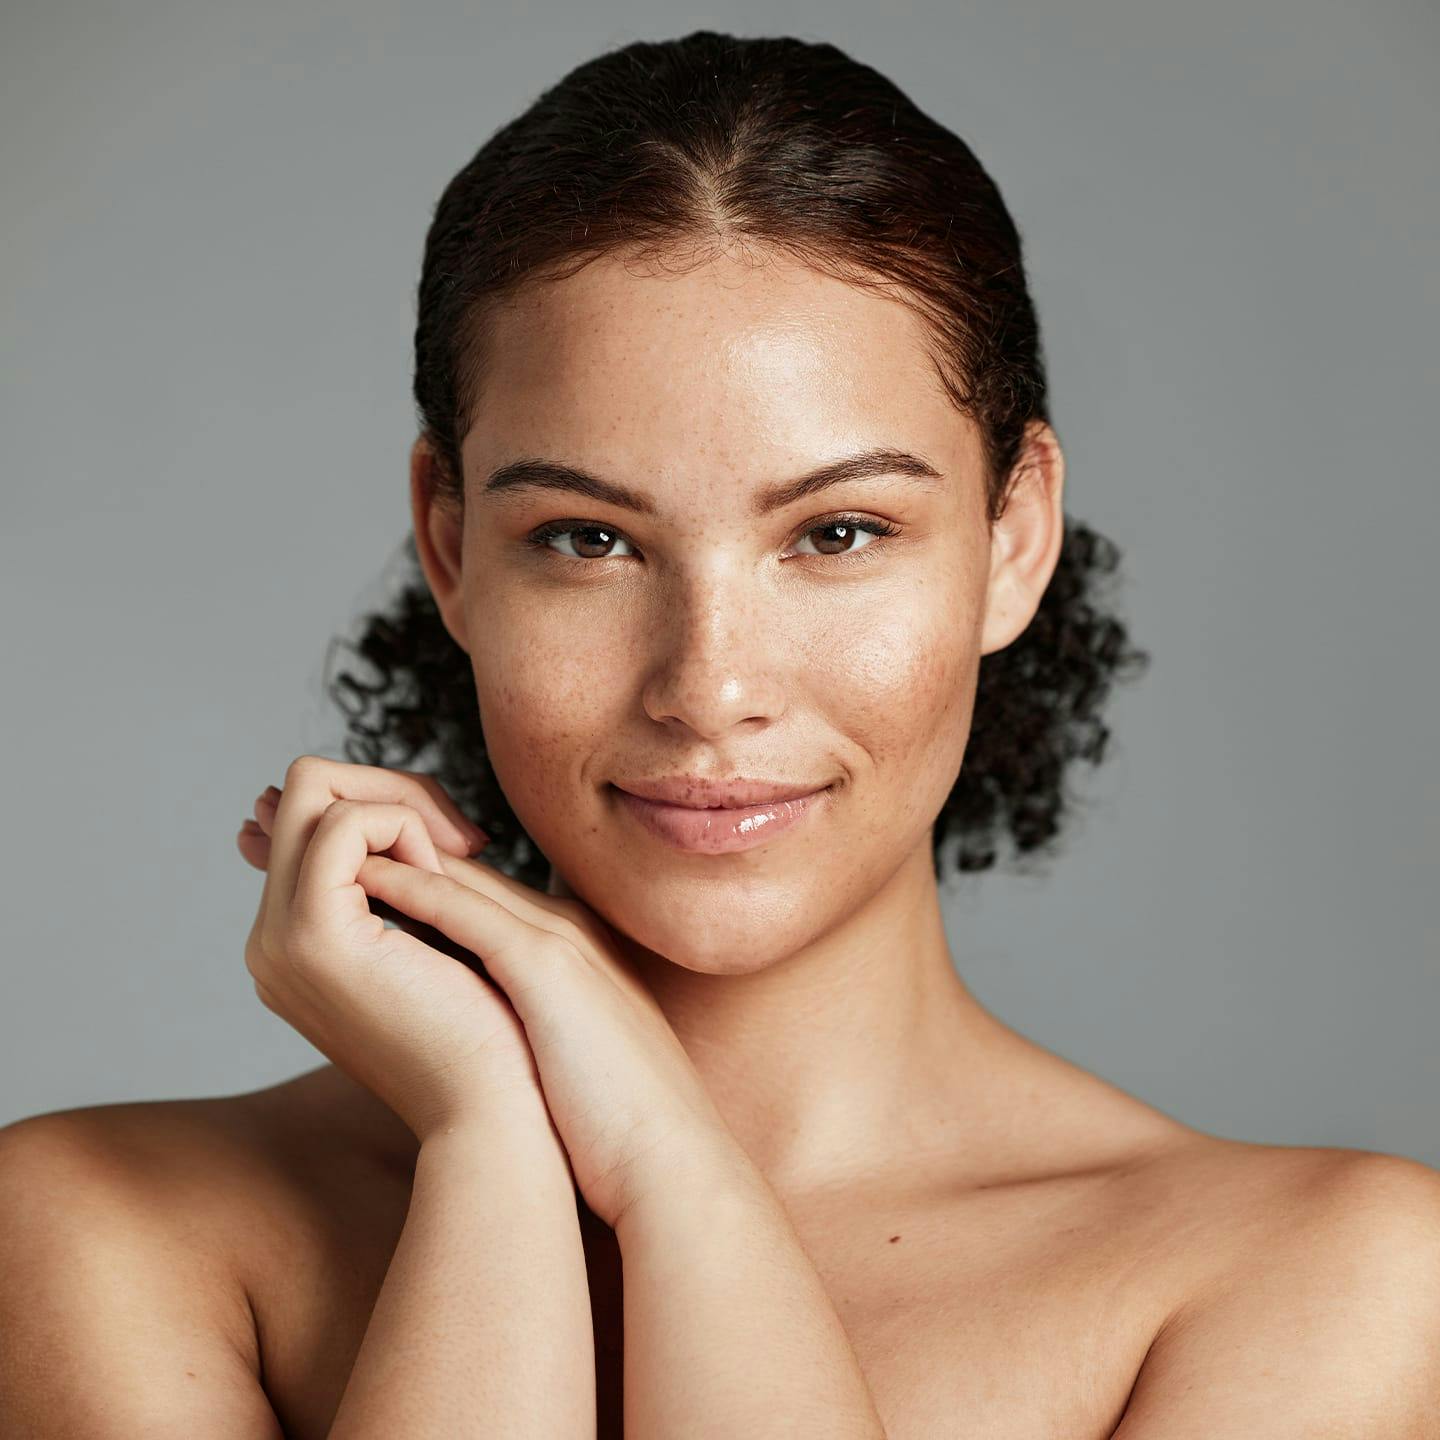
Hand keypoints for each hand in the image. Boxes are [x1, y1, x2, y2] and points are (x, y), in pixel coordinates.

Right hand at [239, 755, 566, 1144]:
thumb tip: (402, 814)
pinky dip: (404, 827)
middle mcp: (271, 938)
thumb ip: (410, 880)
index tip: (461, 849)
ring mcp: (281, 938)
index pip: (312, 819)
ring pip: (315, 788)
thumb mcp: (440, 936)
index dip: (389, 807)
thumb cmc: (491, 1032)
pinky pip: (344, 822)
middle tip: (466, 843)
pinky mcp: (314, 935)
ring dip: (402, 807)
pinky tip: (445, 879)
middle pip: (306, 790)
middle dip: (395, 791)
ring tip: (458, 866)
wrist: (496, 1110)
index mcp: (296, 941)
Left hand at [239, 761, 746, 1228]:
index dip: (393, 866)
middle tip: (290, 826)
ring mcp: (556, 942)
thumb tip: (446, 1024)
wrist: (670, 1165)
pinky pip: (473, 914)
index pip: (463, 889)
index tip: (321, 856)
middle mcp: (555, 929)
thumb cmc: (612, 1129)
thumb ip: (509, 1023)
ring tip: (306, 835)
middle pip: (451, 861)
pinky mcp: (552, 972)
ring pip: (458, 871)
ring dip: (381, 845)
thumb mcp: (552, 1058)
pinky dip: (416, 891)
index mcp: (555, 951)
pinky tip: (360, 882)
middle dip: (369, 835)